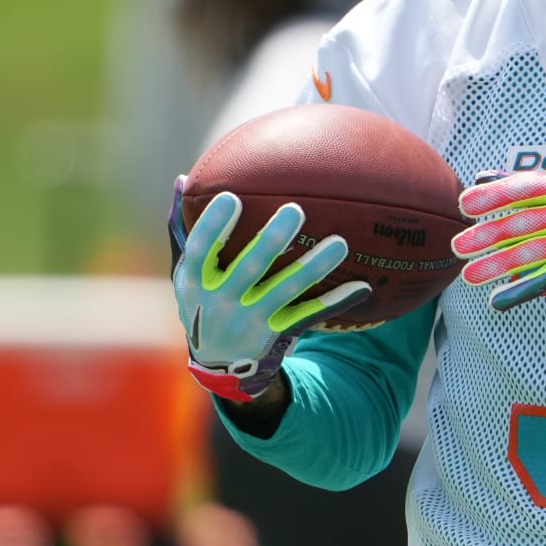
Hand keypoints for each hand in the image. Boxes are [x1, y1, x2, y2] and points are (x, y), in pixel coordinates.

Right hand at [167, 177, 370, 401]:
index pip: (201, 252)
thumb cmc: (203, 301)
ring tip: (340, 243)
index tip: (232, 197)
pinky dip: (335, 303)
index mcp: (195, 282)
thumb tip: (183, 179)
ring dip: (314, 268)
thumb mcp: (186, 272)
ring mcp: (251, 321)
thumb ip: (184, 229)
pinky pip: (309, 316)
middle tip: (295, 209)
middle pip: (248, 269)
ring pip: (286, 292)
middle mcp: (221, 303)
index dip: (214, 226)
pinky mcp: (277, 335)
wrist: (218, 365)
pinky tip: (362, 286)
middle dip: (271, 240)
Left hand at [452, 172, 545, 312]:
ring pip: (533, 252)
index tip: (465, 203)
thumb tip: (482, 178)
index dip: (496, 193)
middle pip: (527, 220)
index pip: (530, 185)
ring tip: (470, 275)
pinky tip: (498, 300)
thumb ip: (534, 191)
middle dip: (488, 234)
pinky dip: (520, 291)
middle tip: (458, 246)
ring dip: (497, 265)